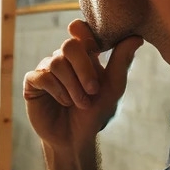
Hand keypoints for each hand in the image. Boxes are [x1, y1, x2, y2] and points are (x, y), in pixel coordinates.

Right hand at [23, 20, 142, 149]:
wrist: (75, 138)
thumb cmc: (95, 113)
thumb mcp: (112, 88)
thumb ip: (121, 62)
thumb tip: (137, 37)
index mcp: (83, 55)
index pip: (80, 31)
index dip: (83, 32)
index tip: (94, 49)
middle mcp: (63, 58)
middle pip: (69, 45)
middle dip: (83, 69)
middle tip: (93, 90)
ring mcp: (46, 69)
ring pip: (56, 63)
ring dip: (72, 86)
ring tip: (79, 103)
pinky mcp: (33, 82)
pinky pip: (42, 76)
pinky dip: (57, 90)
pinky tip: (64, 102)